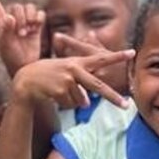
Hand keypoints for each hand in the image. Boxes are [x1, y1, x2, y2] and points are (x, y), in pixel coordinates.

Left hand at [0, 0, 43, 74]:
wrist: (26, 66)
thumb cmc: (12, 58)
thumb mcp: (6, 45)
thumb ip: (6, 30)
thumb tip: (8, 17)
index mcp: (1, 22)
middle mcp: (13, 19)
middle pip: (17, 6)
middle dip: (21, 18)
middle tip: (21, 33)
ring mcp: (25, 22)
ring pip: (29, 7)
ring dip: (30, 19)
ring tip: (27, 33)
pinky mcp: (36, 26)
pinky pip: (40, 13)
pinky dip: (39, 19)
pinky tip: (36, 29)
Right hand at [12, 45, 131, 109]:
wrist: (26, 80)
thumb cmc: (48, 75)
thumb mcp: (64, 70)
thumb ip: (79, 84)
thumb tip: (87, 103)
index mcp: (78, 62)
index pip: (101, 58)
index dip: (117, 56)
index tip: (132, 53)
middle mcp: (74, 69)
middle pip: (98, 86)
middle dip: (112, 97)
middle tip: (126, 105)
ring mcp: (67, 79)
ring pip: (81, 100)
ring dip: (73, 101)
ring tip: (59, 92)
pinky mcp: (60, 90)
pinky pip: (70, 104)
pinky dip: (64, 104)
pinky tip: (54, 95)